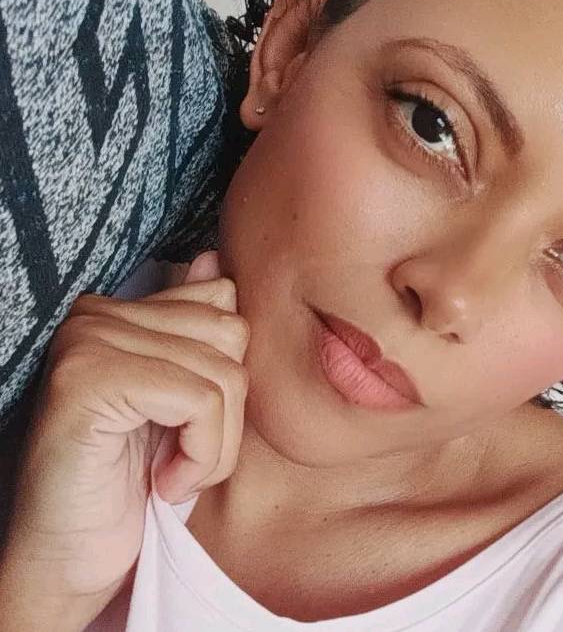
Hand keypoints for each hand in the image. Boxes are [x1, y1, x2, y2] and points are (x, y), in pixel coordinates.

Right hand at [0, 251, 249, 630]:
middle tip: (186, 454)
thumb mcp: (183, 405)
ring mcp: (90, 341)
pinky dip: (200, 455)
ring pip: (224, 372)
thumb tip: (217, 262)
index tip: (192, 423)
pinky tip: (164, 482)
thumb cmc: (135, 482)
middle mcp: (99, 313)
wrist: (71, 559)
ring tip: (173, 470)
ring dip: (215, 444)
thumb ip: (198, 336)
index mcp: (123, 310)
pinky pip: (200, 400)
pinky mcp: (89, 380)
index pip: (224, 302)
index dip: (228, 374)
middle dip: (229, 413)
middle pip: (232, 334)